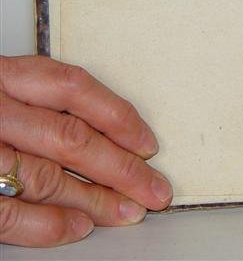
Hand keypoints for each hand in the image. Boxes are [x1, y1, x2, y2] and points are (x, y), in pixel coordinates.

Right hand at [0, 56, 170, 246]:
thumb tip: (103, 135)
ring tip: (129, 212)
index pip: (72, 87)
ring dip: (95, 198)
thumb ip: (35, 102)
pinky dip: (47, 224)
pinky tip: (78, 228)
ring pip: (46, 176)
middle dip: (121, 168)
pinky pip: (6, 212)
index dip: (118, 115)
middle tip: (155, 189)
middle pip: (70, 137)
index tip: (148, 142)